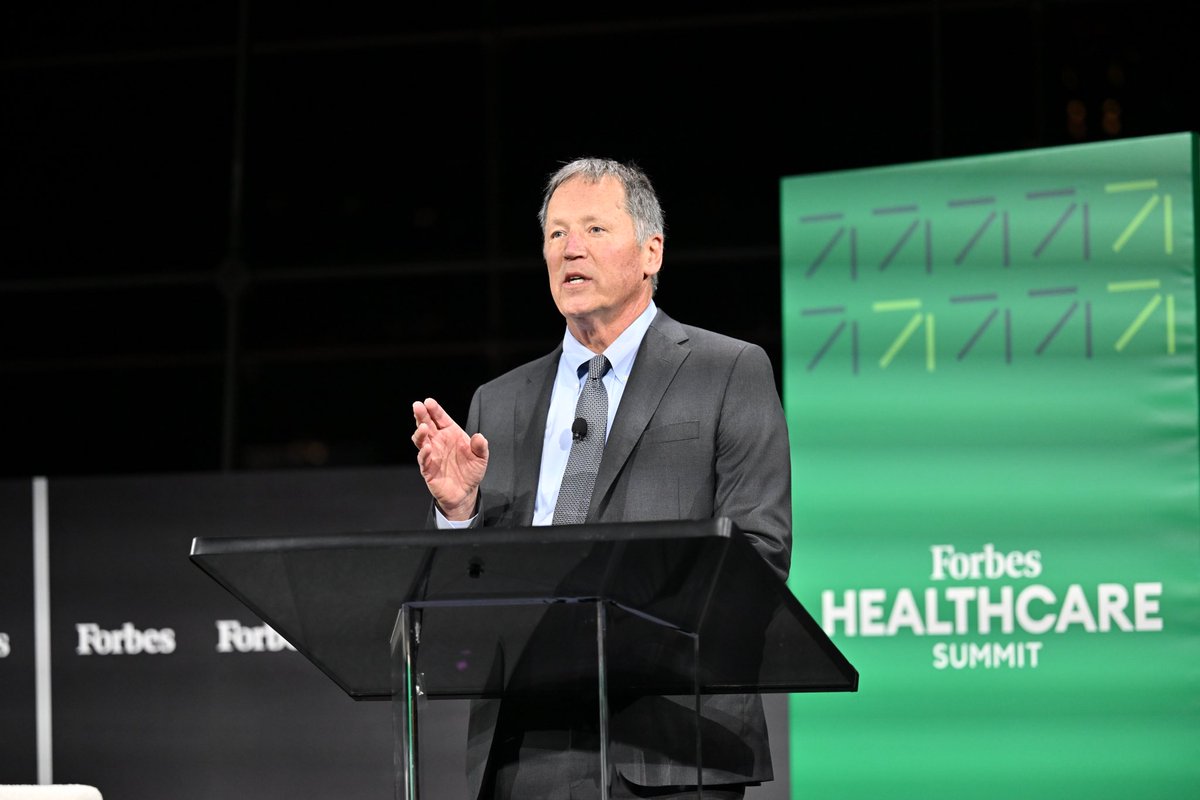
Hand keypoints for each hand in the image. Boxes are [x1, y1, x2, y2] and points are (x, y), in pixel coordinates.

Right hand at [412, 397, 488, 520]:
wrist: (465, 492)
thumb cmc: (471, 471)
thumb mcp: (481, 458)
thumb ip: (481, 447)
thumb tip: (479, 436)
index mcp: (450, 434)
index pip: (440, 418)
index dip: (434, 410)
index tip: (429, 401)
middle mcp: (438, 441)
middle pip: (426, 425)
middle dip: (421, 415)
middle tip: (417, 406)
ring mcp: (432, 454)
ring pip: (421, 441)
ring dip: (420, 433)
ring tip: (423, 427)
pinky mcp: (428, 469)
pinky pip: (423, 460)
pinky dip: (424, 453)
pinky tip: (427, 448)